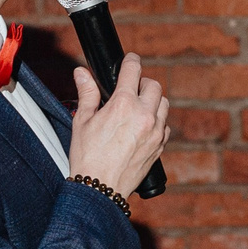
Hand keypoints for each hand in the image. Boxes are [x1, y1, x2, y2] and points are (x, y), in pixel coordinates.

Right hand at [70, 52, 169, 197]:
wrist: (100, 189)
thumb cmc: (87, 157)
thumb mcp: (82, 121)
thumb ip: (87, 93)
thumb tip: (82, 73)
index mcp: (123, 105)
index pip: (133, 70)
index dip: (131, 61)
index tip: (130, 59)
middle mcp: (144, 115)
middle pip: (153, 85)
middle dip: (143, 82)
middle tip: (131, 88)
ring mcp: (155, 132)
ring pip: (163, 104)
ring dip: (153, 101)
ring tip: (138, 107)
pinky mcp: (160, 147)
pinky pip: (165, 126)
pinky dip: (157, 122)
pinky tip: (143, 127)